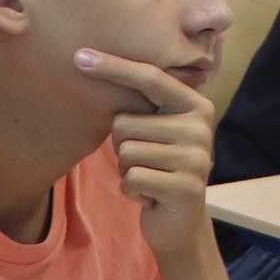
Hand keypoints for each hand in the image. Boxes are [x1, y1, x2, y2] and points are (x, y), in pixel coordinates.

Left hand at [77, 47, 217, 262]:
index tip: (79, 56)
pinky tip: (150, 196)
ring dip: (125, 170)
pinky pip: (130, 178)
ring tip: (148, 177)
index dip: (114, 67)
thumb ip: (142, 106)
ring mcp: (196, 158)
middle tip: (145, 162)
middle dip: (121, 146)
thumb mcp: (157, 131)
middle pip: (126, 122)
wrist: (181, 223)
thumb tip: (92, 66)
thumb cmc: (159, 168)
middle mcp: (200, 127)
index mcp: (195, 105)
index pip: (150, 78)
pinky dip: (131, 190)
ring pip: (125, 152)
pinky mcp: (186, 187)